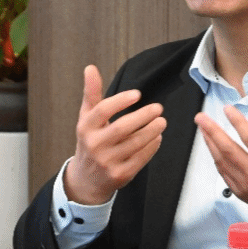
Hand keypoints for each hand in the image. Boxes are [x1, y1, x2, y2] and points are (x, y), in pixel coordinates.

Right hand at [62, 65, 165, 205]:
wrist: (86, 180)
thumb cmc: (90, 142)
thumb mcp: (87, 118)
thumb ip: (91, 93)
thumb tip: (90, 68)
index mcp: (85, 127)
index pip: (102, 110)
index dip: (120, 101)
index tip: (137, 94)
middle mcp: (94, 145)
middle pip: (121, 128)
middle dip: (143, 116)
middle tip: (158, 108)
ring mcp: (107, 161)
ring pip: (134, 143)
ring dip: (151, 131)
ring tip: (162, 121)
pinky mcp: (119, 175)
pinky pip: (140, 159)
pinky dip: (151, 147)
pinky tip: (157, 138)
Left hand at [196, 102, 247, 227]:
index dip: (236, 120)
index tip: (227, 109)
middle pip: (227, 148)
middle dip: (211, 131)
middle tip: (201, 118)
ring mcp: (246, 184)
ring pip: (221, 161)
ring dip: (210, 143)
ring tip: (203, 130)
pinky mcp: (241, 193)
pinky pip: (223, 174)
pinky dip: (216, 159)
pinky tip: (213, 149)